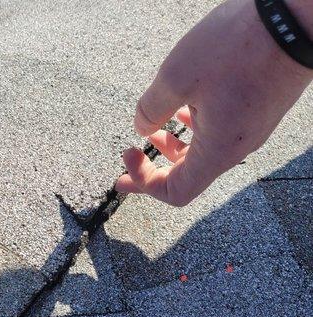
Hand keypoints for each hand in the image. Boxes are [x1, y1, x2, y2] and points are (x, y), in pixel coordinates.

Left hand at [116, 0, 312, 205]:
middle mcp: (235, 148)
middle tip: (128, 159)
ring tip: (150, 133)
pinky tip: (182, 113)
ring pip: (202, 152)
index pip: (176, 191)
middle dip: (152, 169)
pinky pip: (218, 133)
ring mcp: (249, 130)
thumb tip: (141, 127)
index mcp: (217, 151)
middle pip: (187, 175)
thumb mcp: (177, 77)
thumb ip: (151, 109)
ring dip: (172, 146)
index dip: (144, 182)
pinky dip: (193, 129)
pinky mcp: (256, 112)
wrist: (295, 20)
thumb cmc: (239, 48)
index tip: (127, 154)